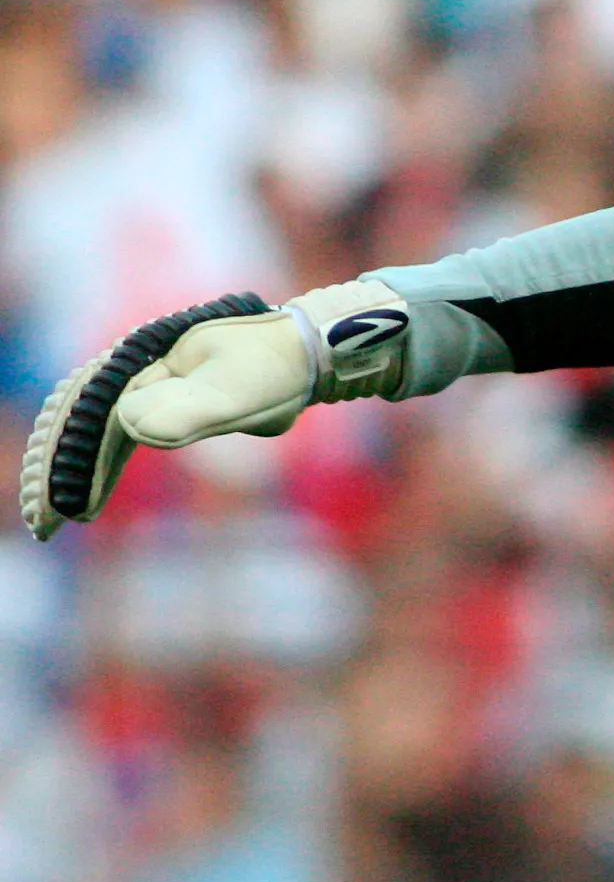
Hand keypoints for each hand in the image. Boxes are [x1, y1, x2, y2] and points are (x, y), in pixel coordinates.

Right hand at [21, 283, 409, 539]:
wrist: (304, 356)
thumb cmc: (275, 370)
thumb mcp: (240, 391)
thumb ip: (193, 409)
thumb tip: (133, 426)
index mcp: (139, 363)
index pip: (88, 416)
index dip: (68, 461)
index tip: (57, 506)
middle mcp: (131, 373)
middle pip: (77, 424)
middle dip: (55, 473)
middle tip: (42, 525)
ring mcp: (142, 389)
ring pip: (90, 434)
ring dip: (68, 474)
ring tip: (49, 521)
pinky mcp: (160, 407)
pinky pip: (115, 441)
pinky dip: (98, 469)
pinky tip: (87, 501)